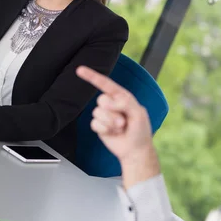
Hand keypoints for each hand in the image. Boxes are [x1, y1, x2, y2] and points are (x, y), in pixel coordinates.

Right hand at [77, 66, 159, 187]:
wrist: (135, 150)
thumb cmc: (140, 130)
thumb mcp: (139, 113)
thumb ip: (125, 102)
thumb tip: (110, 102)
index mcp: (121, 96)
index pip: (105, 84)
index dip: (92, 76)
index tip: (80, 70)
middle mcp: (111, 103)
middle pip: (101, 100)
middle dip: (112, 112)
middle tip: (124, 122)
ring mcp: (104, 114)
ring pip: (97, 112)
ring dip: (110, 122)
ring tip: (121, 128)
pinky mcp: (99, 125)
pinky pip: (94, 123)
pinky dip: (105, 129)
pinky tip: (113, 133)